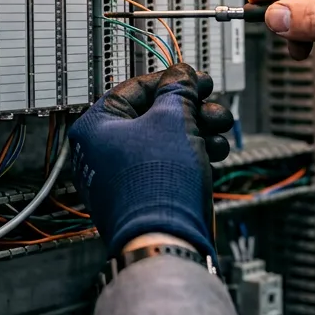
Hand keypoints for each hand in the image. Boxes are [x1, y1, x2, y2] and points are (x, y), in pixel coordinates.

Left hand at [69, 64, 233, 259]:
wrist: (166, 239)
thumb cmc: (158, 182)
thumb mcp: (174, 119)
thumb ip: (178, 90)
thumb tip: (181, 74)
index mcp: (95, 127)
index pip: (135, 89)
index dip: (170, 80)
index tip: (194, 78)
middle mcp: (103, 152)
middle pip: (154, 115)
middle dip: (191, 109)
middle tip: (213, 106)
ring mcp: (122, 176)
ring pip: (165, 140)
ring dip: (198, 130)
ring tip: (219, 131)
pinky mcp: (143, 195)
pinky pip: (167, 164)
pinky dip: (192, 155)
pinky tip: (214, 154)